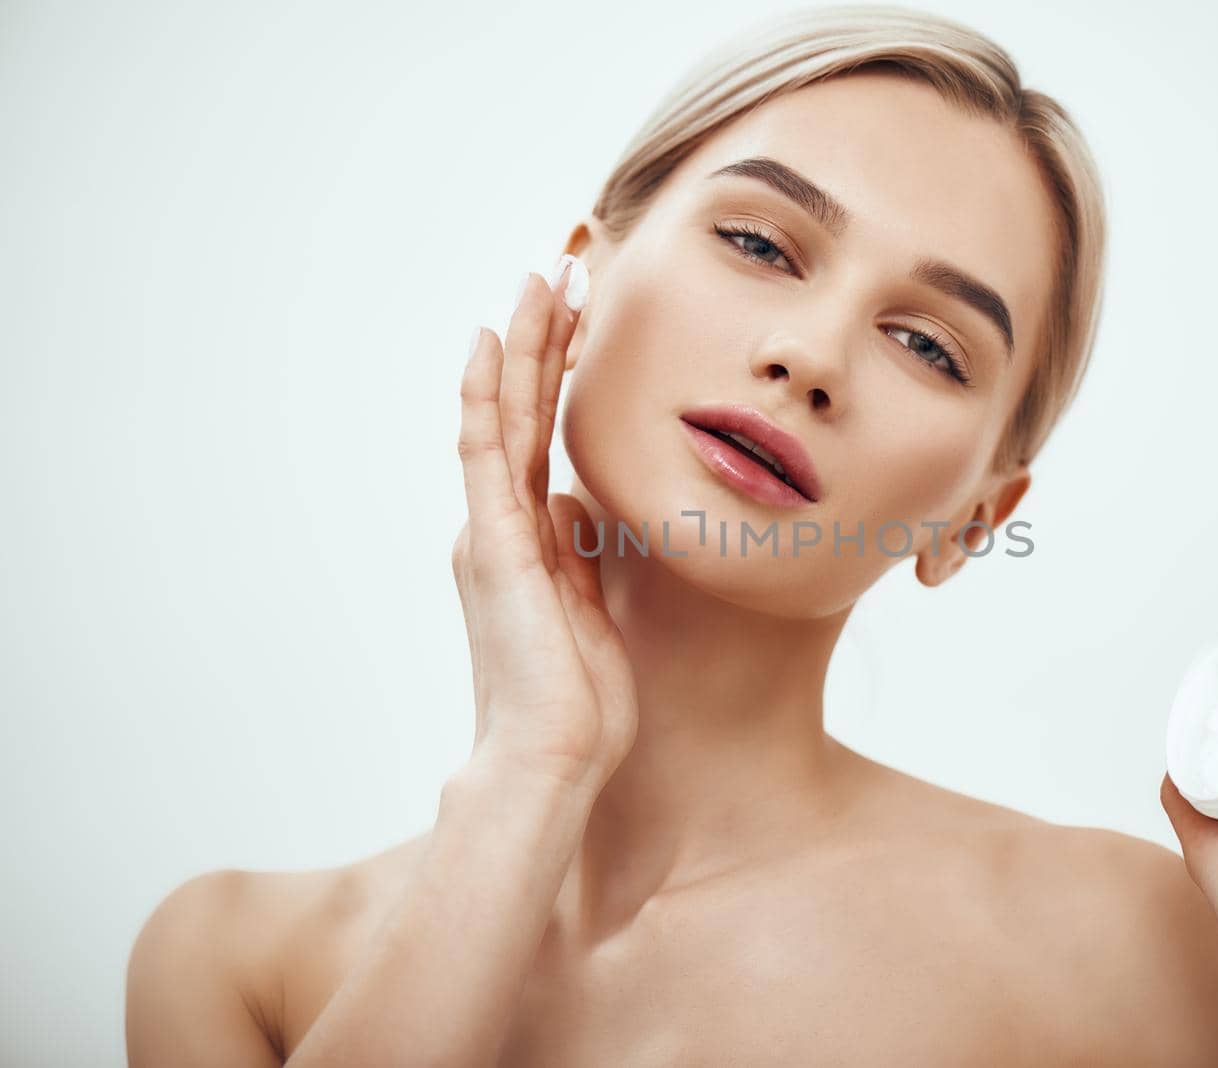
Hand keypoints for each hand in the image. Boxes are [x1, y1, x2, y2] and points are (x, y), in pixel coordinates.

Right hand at [452, 261, 637, 794]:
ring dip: (522, 344)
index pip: (543, 437)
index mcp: (526, 541)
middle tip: (559, 269)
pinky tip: (490, 339)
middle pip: (522, 411)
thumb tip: (578, 504)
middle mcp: (501, 525)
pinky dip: (486, 393)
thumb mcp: (590, 607)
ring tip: (539, 277)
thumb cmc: (579, 701)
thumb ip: (578, 552)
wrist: (554, 756)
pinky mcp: (493, 541)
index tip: (582, 317)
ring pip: (505, 414)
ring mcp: (493, 529)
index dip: (560, 374)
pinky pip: (486, 450)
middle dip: (542, 339)